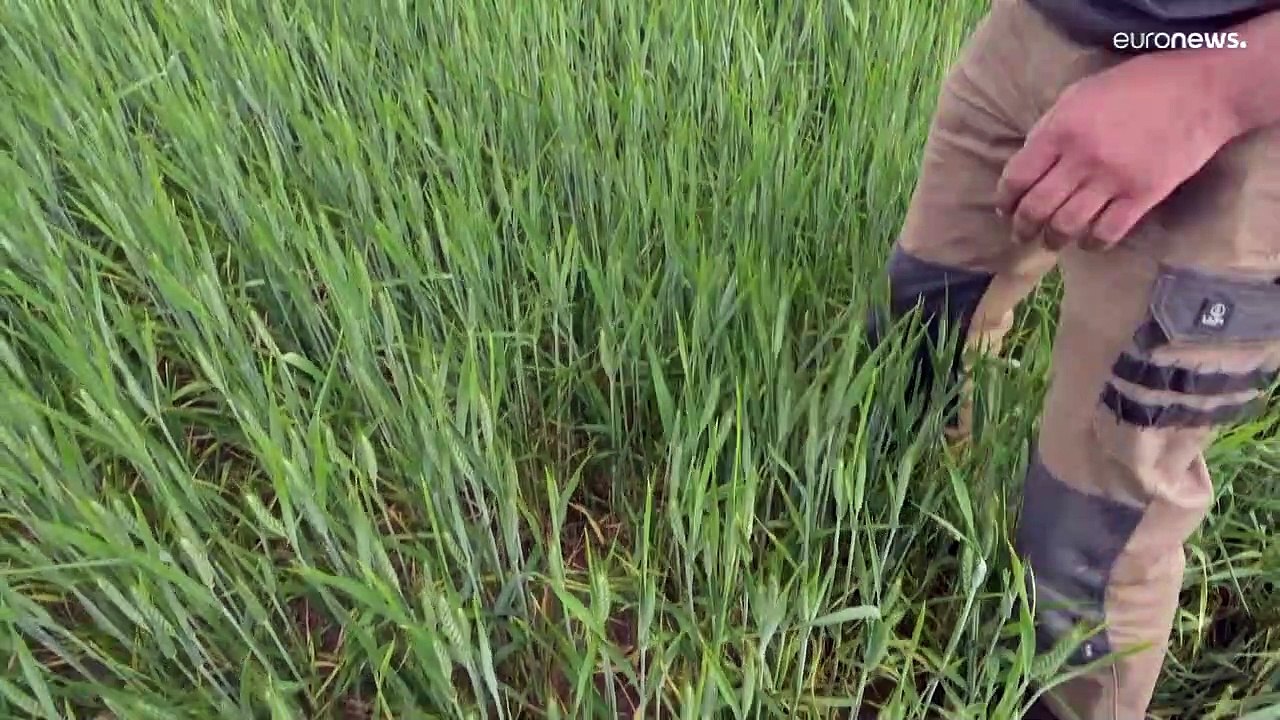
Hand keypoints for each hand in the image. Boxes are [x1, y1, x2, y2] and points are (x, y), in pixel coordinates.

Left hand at [994, 54, 1243, 251]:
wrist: (1200, 91)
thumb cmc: (1136, 86)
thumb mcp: (1080, 94)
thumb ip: (1050, 128)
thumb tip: (1029, 163)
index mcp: (1060, 130)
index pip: (1017, 177)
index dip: (1005, 198)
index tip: (1004, 207)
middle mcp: (1081, 159)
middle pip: (1037, 208)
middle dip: (1023, 227)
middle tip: (1021, 233)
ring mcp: (1112, 180)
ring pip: (1067, 225)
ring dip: (1053, 239)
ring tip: (1051, 241)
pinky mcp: (1142, 196)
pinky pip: (1107, 232)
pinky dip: (1092, 243)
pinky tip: (1088, 241)